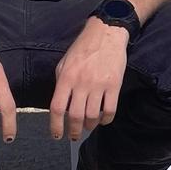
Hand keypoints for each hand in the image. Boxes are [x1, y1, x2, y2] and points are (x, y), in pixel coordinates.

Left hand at [49, 19, 127, 141]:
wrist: (106, 34)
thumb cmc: (83, 48)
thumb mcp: (64, 63)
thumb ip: (60, 83)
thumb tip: (60, 105)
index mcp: (66, 77)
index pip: (57, 108)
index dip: (55, 125)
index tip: (57, 135)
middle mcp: (81, 83)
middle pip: (75, 116)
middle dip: (74, 131)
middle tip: (74, 136)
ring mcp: (99, 85)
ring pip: (93, 116)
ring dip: (89, 126)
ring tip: (88, 126)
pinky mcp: (114, 85)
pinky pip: (110, 110)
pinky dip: (106, 120)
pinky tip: (103, 120)